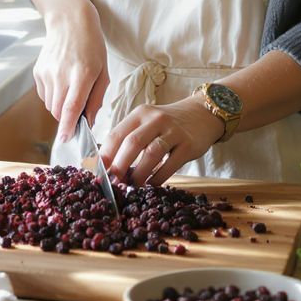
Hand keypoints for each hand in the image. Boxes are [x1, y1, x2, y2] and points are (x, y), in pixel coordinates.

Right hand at [33, 0, 108, 143]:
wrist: (69, 21)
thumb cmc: (91, 46)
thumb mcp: (103, 71)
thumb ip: (96, 98)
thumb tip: (88, 121)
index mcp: (82, 74)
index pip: (71, 107)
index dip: (67, 126)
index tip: (65, 140)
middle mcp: (61, 74)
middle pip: (58, 111)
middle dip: (66, 119)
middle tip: (78, 111)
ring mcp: (46, 72)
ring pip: (50, 105)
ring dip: (60, 107)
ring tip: (71, 89)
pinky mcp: (38, 71)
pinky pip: (45, 95)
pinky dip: (53, 96)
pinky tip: (61, 81)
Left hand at [99, 94, 224, 186]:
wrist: (201, 114)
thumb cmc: (166, 124)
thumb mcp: (146, 123)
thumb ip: (129, 139)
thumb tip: (107, 166)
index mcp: (139, 114)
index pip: (116, 134)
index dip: (105, 155)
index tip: (98, 173)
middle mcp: (155, 119)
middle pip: (132, 143)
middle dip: (119, 165)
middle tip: (113, 183)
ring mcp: (173, 131)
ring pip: (151, 154)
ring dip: (139, 174)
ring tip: (132, 186)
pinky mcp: (188, 145)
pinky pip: (170, 165)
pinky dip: (158, 178)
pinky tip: (151, 185)